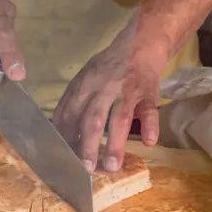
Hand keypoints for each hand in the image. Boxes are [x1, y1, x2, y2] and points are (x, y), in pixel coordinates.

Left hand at [53, 23, 162, 172]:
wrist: (140, 42)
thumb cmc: (109, 67)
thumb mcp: (85, 78)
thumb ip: (74, 102)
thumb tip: (61, 133)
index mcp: (84, 85)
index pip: (69, 113)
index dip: (66, 137)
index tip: (64, 159)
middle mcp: (103, 88)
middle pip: (92, 119)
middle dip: (87, 145)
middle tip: (86, 169)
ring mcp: (127, 90)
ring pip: (119, 118)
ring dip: (115, 143)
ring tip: (112, 166)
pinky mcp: (148, 91)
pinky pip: (149, 110)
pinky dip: (150, 125)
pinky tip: (149, 142)